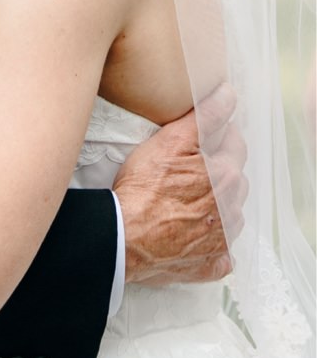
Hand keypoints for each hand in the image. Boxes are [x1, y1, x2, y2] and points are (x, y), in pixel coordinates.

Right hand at [116, 83, 246, 285]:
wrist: (123, 238)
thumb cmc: (141, 190)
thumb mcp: (168, 142)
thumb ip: (204, 117)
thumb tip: (229, 94)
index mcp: (226, 175)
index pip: (234, 144)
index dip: (215, 136)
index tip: (195, 140)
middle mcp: (231, 208)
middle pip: (233, 180)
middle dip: (216, 171)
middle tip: (183, 170)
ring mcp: (222, 238)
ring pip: (228, 214)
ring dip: (213, 206)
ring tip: (181, 203)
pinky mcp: (210, 263)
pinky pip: (220, 252)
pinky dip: (209, 244)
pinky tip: (188, 236)